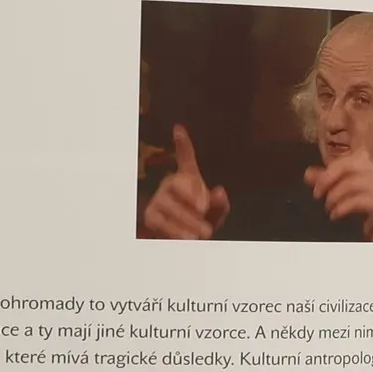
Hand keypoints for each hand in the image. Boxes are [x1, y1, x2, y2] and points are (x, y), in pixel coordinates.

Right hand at [141, 124, 229, 238]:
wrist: (182, 242)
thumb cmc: (200, 224)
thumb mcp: (216, 215)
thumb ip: (221, 205)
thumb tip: (220, 191)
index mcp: (188, 179)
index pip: (185, 159)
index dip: (183, 144)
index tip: (178, 129)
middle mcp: (171, 184)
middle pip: (178, 183)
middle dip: (192, 195)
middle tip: (204, 209)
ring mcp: (159, 199)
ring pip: (169, 204)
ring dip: (188, 219)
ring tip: (203, 233)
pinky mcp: (151, 215)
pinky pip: (161, 220)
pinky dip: (175, 230)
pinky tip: (187, 238)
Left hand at [305, 150, 372, 239]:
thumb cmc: (355, 194)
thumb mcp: (337, 183)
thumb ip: (322, 178)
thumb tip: (307, 174)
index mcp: (360, 160)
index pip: (340, 161)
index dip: (326, 172)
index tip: (313, 184)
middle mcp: (369, 168)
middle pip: (345, 168)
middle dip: (326, 181)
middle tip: (316, 195)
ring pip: (350, 184)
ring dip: (333, 196)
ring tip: (327, 206)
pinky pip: (356, 201)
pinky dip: (341, 209)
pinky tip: (334, 215)